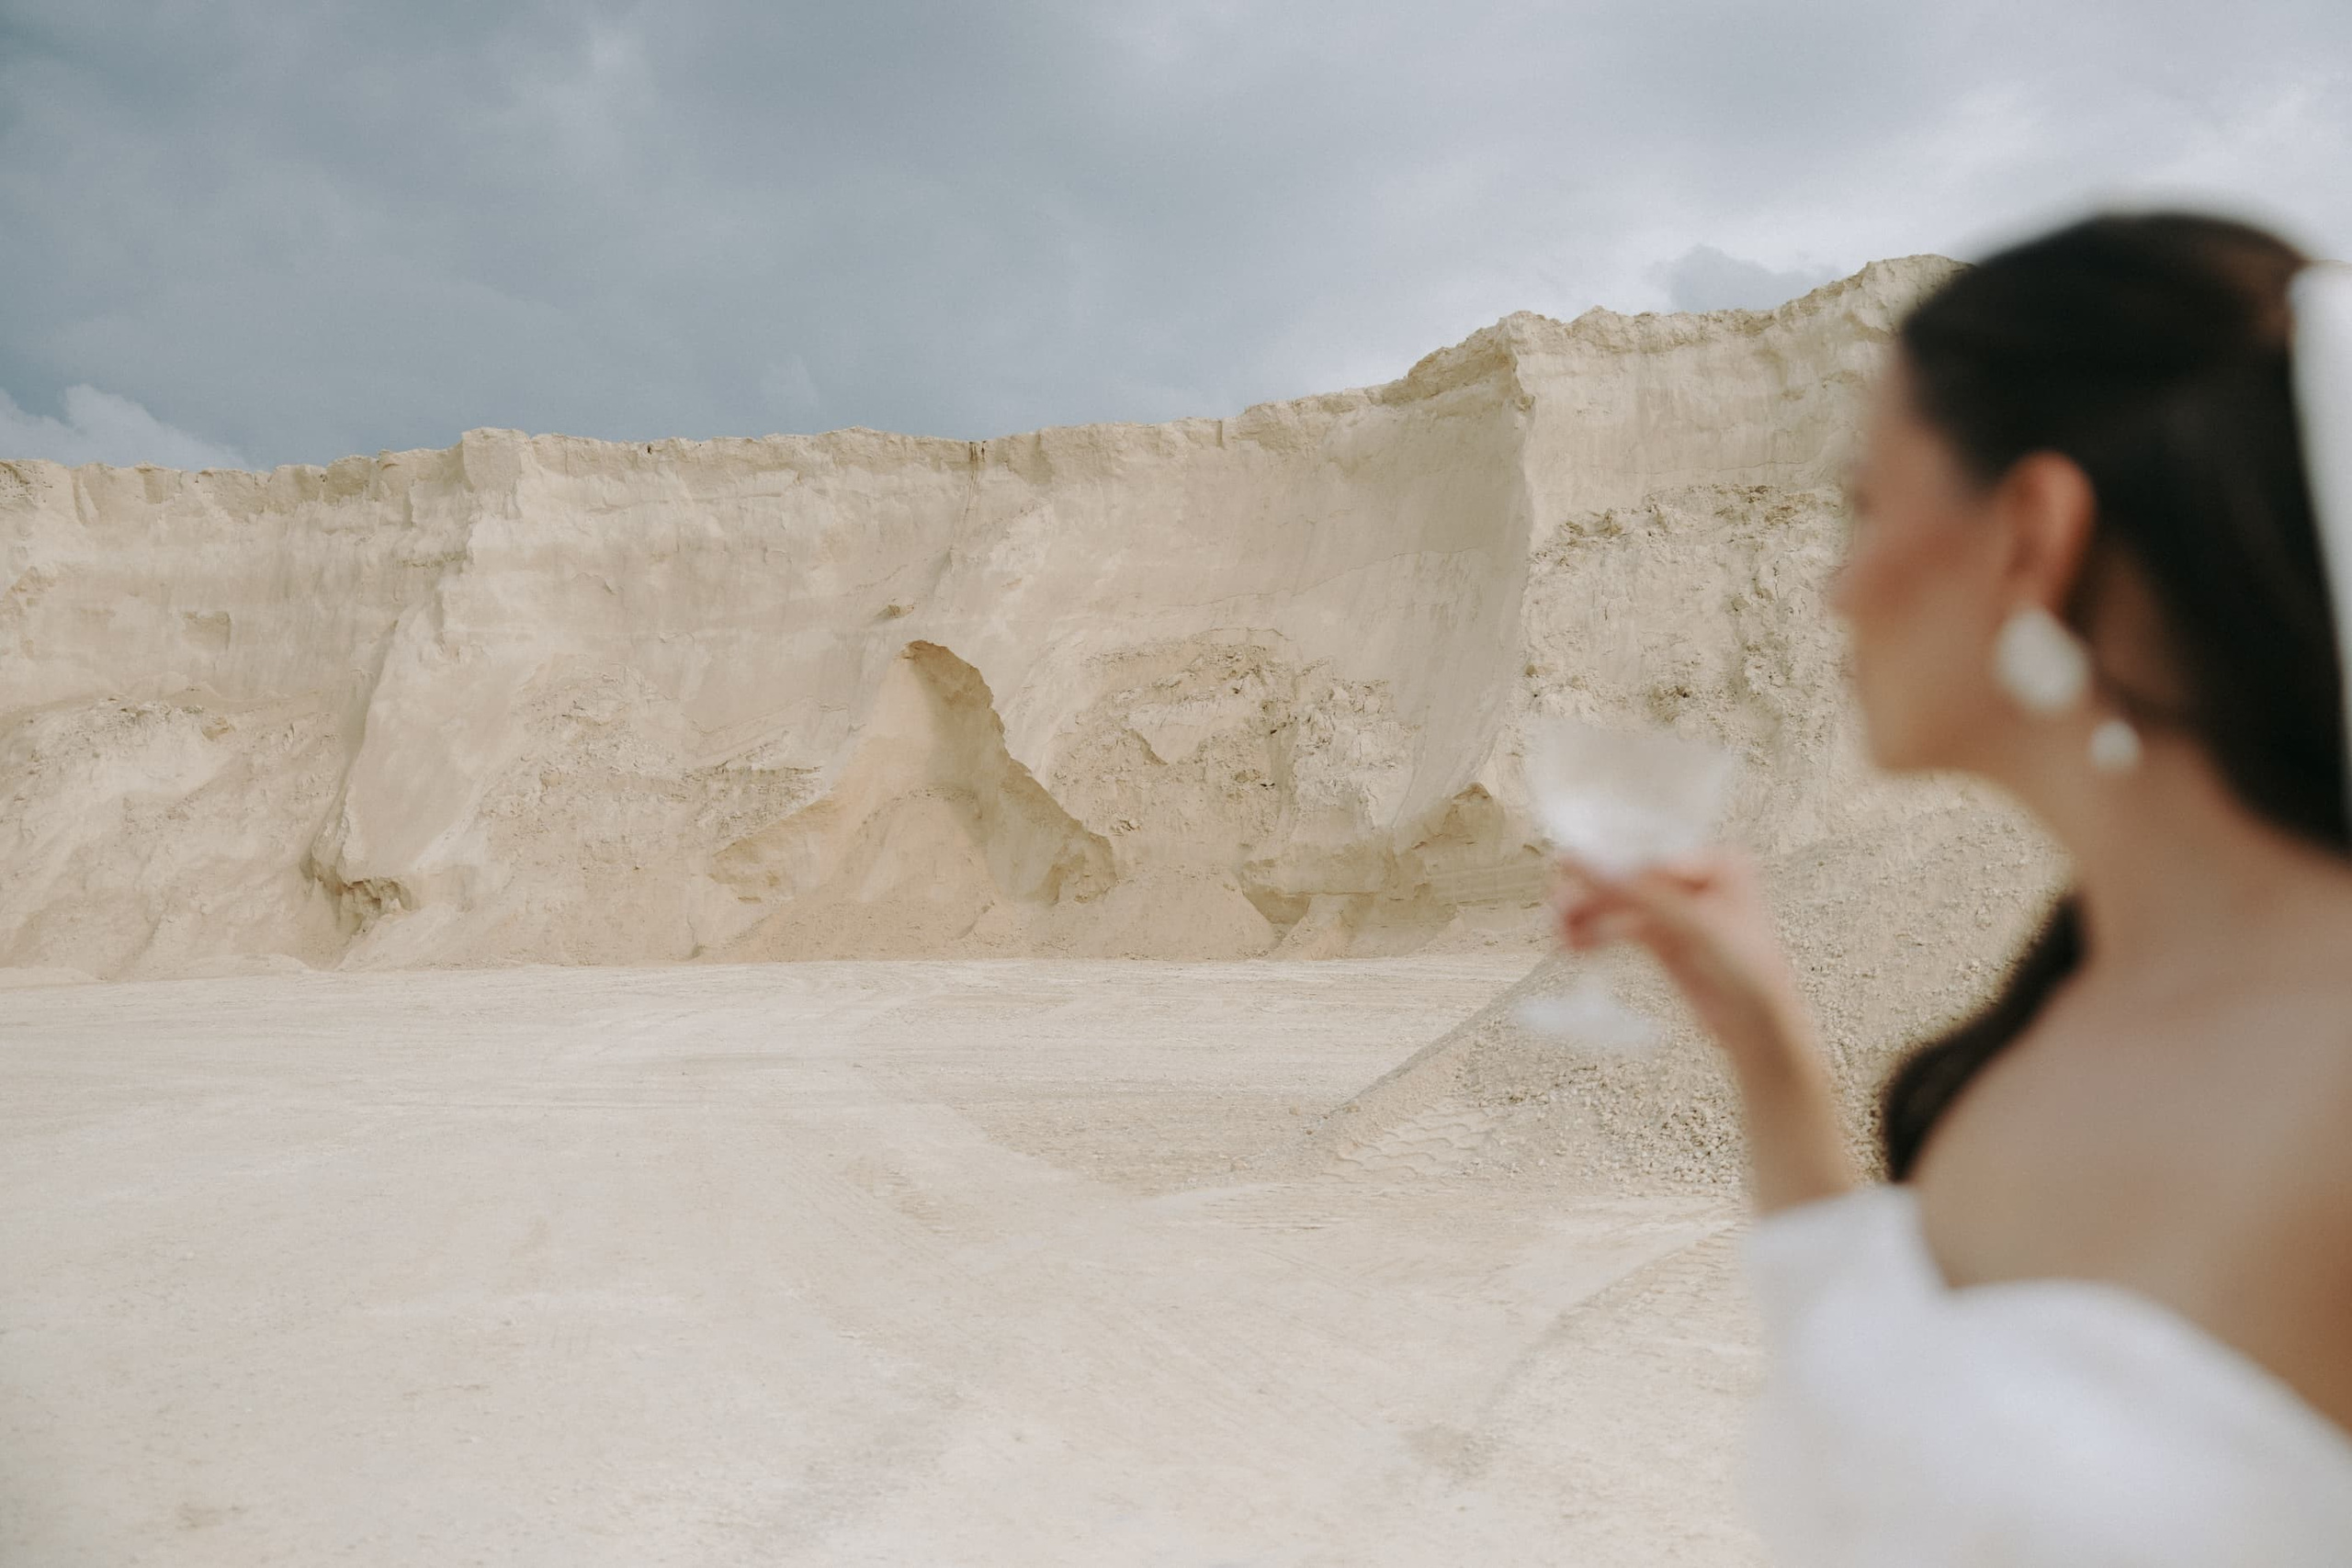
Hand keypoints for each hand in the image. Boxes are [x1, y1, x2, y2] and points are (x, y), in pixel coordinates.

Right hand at [1553, 848, 1816, 1073]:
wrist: (1760, 1031)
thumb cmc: (1744, 969)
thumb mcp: (1687, 923)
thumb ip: (1631, 890)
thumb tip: (1573, 858)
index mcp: (1717, 863)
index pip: (1648, 857)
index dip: (1606, 867)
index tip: (1564, 871)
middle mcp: (1699, 882)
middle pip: (1631, 881)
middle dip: (1593, 897)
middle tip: (1556, 911)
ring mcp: (1681, 913)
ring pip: (1622, 906)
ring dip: (1590, 918)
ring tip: (1559, 936)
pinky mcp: (1667, 942)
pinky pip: (1624, 929)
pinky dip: (1599, 936)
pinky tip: (1574, 946)